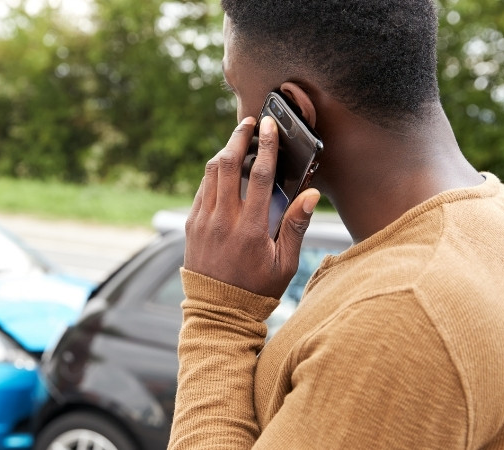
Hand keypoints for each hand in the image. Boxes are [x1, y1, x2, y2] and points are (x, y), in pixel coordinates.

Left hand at [183, 116, 320, 297]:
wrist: (218, 310)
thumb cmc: (257, 289)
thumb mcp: (285, 263)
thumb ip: (296, 226)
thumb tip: (311, 194)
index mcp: (251, 229)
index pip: (259, 176)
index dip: (266, 146)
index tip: (269, 126)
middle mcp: (224, 220)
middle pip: (228, 165)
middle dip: (239, 137)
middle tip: (250, 122)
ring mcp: (204, 221)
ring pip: (211, 174)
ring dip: (224, 151)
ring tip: (237, 138)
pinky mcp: (192, 225)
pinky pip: (201, 190)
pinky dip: (212, 173)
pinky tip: (222, 168)